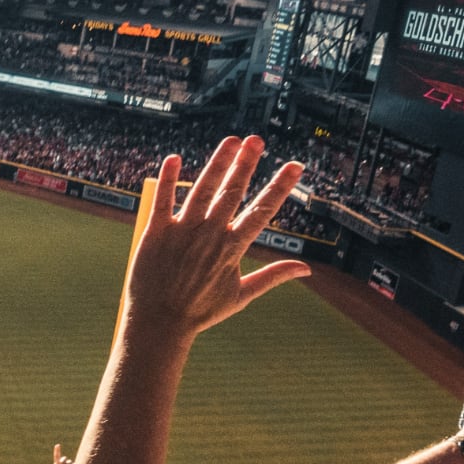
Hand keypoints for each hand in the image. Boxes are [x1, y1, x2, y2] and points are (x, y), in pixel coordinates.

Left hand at [124, 137, 307, 338]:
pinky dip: (168, 179)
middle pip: (232, 192)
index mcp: (233, 248)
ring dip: (217, 163)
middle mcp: (209, 235)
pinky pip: (162, 200)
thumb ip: (273, 276)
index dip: (279, 186)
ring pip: (202, 189)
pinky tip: (173, 158)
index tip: (294, 165)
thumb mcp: (241, 295)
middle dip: (246, 164)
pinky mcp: (156, 233)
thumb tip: (307, 268)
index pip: (262, 211)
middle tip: (257, 140)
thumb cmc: (200, 312)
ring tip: (231, 141)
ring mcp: (182, 232)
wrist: (159, 323)